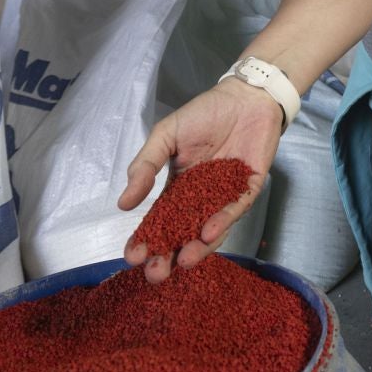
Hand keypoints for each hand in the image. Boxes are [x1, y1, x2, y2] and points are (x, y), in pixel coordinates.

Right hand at [118, 79, 284, 283]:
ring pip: (209, 230)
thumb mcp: (166, 136)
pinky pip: (233, 211)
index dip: (146, 238)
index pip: (159, 219)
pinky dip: (221, 223)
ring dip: (196, 248)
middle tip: (155, 274)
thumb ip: (145, 166)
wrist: (245, 96)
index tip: (132, 256)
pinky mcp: (247, 191)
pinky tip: (207, 233)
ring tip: (182, 262)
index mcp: (177, 186)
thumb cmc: (204, 113)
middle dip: (169, 255)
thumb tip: (124, 204)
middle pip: (182, 232)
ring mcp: (224, 196)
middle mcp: (200, 198)